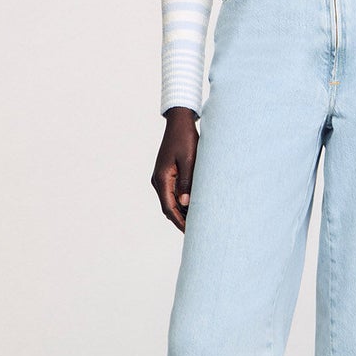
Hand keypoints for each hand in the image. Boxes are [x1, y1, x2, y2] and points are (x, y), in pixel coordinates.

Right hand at [152, 107, 198, 231]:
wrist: (179, 123)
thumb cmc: (186, 139)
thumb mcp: (189, 161)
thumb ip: (187, 182)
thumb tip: (185, 204)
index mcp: (162, 179)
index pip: (169, 208)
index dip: (179, 222)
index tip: (190, 232)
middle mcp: (158, 181)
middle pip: (169, 207)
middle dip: (181, 220)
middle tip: (195, 232)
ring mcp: (161, 178)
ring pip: (170, 201)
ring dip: (182, 212)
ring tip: (197, 222)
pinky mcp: (167, 174)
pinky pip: (173, 193)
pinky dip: (182, 202)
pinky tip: (193, 207)